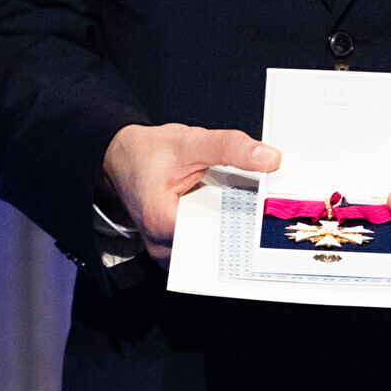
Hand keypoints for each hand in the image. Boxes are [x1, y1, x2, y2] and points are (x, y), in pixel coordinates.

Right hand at [102, 123, 278, 261]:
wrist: (123, 156)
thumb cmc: (146, 153)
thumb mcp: (190, 142)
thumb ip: (230, 147)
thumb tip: (268, 158)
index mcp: (162, 222)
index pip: (214, 238)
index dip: (243, 225)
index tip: (263, 214)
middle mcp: (163, 244)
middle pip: (215, 246)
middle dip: (240, 227)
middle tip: (258, 207)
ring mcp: (168, 248)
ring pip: (212, 248)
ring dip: (230, 229)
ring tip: (240, 206)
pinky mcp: (175, 245)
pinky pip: (205, 244)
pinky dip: (219, 228)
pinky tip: (227, 211)